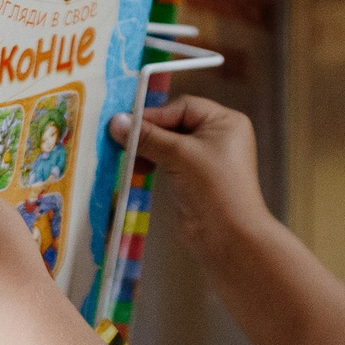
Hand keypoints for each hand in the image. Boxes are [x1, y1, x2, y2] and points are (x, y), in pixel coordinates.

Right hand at [107, 97, 272, 240]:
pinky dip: (154, 164)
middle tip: (123, 142)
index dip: (155, 115)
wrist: (228, 237)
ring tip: (131, 160)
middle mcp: (219, 136)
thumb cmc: (212, 187)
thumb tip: (115, 121)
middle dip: (150, 134)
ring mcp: (207, 159)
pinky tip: (138, 170)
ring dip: (148, 150)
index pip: (183, 107)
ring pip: (170, 144)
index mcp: (225, 121)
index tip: (126, 125)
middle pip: (175, 124)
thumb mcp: (178, 155)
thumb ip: (147, 137)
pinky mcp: (195, 179)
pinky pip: (169, 163)